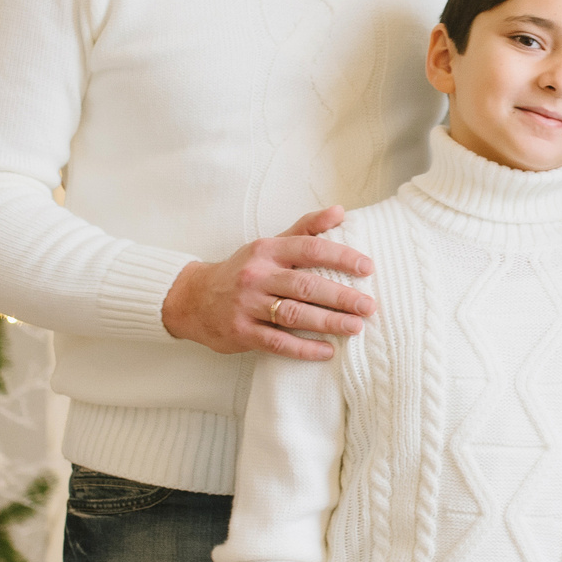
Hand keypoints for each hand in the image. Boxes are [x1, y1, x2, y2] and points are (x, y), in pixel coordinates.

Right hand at [160, 206, 376, 361]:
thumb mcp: (269, 245)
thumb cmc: (242, 271)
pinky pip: (277, 342)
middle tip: (369, 306)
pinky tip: (327, 351)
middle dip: (341, 297)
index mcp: (268, 251)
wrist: (192, 299)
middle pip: (306, 285)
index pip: (310, 248)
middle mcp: (257, 276)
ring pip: (295, 315)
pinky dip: (304, 349)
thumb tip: (340, 211)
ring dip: (328, 323)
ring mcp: (248, 305)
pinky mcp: (242, 332)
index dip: (341, 257)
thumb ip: (305, 229)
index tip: (368, 268)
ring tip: (356, 327)